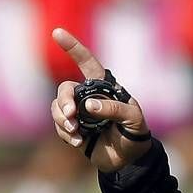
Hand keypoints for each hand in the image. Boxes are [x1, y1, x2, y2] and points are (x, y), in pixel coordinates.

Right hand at [50, 27, 150, 172]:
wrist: (128, 160)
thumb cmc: (134, 134)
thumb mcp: (133, 120)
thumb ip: (114, 109)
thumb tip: (88, 105)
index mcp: (103, 88)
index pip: (87, 63)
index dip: (73, 47)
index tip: (57, 32)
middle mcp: (88, 96)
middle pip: (65, 89)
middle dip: (64, 101)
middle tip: (71, 116)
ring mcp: (78, 113)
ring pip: (57, 107)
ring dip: (62, 119)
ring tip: (75, 133)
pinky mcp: (72, 128)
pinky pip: (59, 125)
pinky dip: (66, 134)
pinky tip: (79, 142)